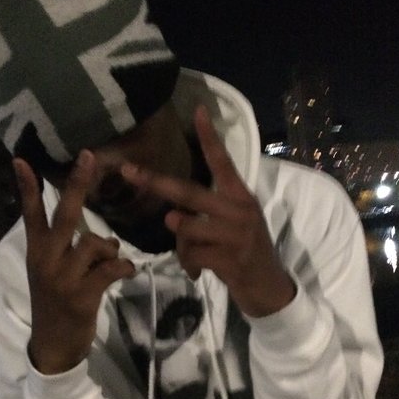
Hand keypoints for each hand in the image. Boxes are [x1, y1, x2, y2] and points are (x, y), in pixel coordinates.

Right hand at [13, 152, 134, 373]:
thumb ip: (73, 251)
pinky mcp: (82, 295)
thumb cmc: (56, 303)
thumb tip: (109, 239)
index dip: (28, 188)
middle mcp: (47, 260)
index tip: (22, 160)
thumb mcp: (51, 273)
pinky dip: (124, 267)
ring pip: (95, 243)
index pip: (30, 214)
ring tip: (112, 261)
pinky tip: (126, 272)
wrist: (53, 343)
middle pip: (64, 216)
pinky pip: (112, 268)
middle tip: (88, 156)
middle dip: (77, 184)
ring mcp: (63, 278)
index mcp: (37, 252)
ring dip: (111, 249)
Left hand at [121, 105, 294, 317]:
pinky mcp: (232, 259)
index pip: (223, 162)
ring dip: (180, 243)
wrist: (270, 288)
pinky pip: (191, 255)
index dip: (209, 137)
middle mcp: (240, 209)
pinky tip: (197, 272)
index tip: (197, 110)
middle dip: (155, 183)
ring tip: (192, 255)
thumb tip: (171, 218)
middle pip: (189, 192)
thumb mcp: (233, 227)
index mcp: (241, 197)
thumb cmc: (246, 252)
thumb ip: (206, 216)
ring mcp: (238, 234)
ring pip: (185, 227)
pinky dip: (188, 265)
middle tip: (128, 172)